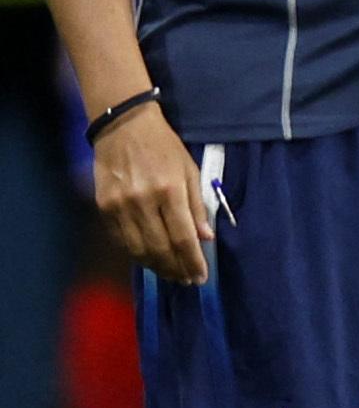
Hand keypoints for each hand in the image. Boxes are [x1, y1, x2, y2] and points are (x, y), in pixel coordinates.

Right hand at [90, 105, 213, 284]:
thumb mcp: (189, 169)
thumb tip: (205, 238)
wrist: (124, 128)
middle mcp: (143, 202)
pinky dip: (136, 254)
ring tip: (171, 273)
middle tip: (187, 279)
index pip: (183, 237)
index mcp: (170, 190)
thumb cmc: (164, 147)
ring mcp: (120, 207)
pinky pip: (121, 241)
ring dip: (156, 266)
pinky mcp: (104, 208)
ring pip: (138, 249)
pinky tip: (149, 259)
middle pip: (160, 248)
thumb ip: (197, 205)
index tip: (201, 277)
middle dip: (176, 268)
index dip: (192, 261)